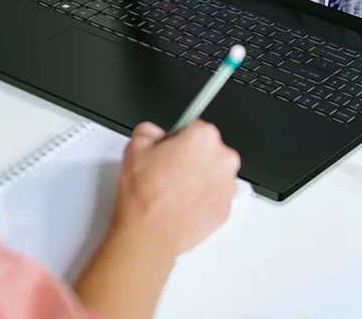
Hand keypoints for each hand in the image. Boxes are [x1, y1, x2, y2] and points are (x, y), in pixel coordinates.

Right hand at [110, 120, 240, 256]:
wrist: (149, 234)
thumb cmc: (145, 194)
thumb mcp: (134, 148)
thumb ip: (148, 131)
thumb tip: (154, 134)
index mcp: (204, 138)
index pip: (195, 127)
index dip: (178, 139)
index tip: (170, 150)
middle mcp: (223, 159)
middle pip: (209, 150)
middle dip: (192, 158)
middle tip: (168, 172)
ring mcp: (227, 187)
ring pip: (213, 174)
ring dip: (199, 178)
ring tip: (173, 192)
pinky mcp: (226, 210)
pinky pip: (215, 196)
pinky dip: (203, 199)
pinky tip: (181, 205)